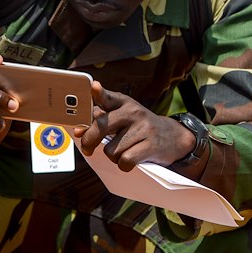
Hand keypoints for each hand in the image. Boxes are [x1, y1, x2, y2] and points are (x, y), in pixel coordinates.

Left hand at [73, 81, 196, 170]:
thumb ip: (99, 121)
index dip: (99, 93)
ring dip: (113, 156)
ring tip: (124, 151)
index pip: (108, 97)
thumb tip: (78, 131)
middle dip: (89, 142)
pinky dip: (124, 165)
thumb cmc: (138, 128)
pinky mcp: (151, 145)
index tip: (93, 86)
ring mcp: (143, 128)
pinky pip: (125, 161)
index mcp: (123, 103)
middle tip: (87, 149)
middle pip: (101, 128)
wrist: (173, 137)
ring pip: (111, 150)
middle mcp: (133, 112)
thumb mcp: (122, 118)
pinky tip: (131, 159)